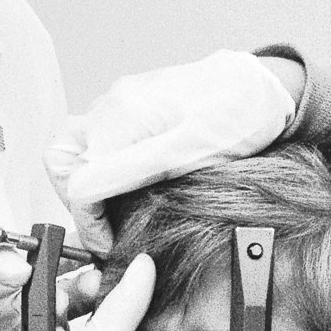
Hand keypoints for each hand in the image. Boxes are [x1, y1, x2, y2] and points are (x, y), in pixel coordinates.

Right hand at [45, 50, 300, 250]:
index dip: (90, 224)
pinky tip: (135, 181)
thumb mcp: (189, 153)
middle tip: (108, 228)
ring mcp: (120, 101)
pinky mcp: (133, 102)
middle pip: (62, 161)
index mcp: (122, 119)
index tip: (112, 245)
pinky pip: (99, 137)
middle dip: (76, 200)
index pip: (77, 183)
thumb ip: (132, 170)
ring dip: (89, 182)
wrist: (268, 86)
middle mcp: (112, 106)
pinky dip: (104, 165)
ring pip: (76, 148)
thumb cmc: (240, 118)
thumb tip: (83, 192)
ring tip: (119, 207)